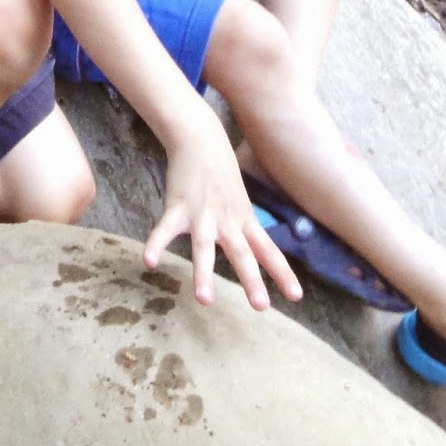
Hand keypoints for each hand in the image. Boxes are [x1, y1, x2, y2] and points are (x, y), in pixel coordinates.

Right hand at [143, 111, 302, 310]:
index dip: (282, 273)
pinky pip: (165, 230)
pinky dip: (156, 245)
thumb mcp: (240, 201)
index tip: (296, 297)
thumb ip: (245, 227)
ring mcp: (202, 214)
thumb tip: (257, 249)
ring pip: (204, 247)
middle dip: (251, 280)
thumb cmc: (221, 173)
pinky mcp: (178, 207)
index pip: (268, 250)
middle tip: (261, 306)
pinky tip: (149, 262)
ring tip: (204, 300)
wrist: (201, 139)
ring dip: (204, 273)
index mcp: (244, 220)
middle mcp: (227, 221)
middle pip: (241, 253)